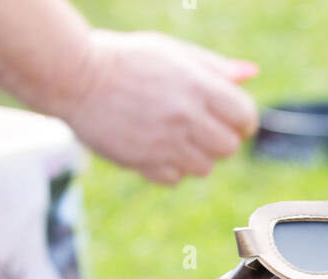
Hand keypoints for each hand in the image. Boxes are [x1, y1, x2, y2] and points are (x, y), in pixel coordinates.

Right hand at [61, 29, 258, 183]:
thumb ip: (214, 67)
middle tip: (201, 126)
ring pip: (205, 168)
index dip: (242, 119)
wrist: (76, 77)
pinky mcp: (145, 163)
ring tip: (175, 134)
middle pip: (229, 147)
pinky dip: (171, 168)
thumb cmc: (127, 59)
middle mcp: (186, 116)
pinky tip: (156, 147)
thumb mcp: (172, 52)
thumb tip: (250, 74)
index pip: (245, 116)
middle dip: (221, 139)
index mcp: (197, 85)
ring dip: (197, 155)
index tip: (232, 117)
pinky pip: (176, 178)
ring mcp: (166, 143)